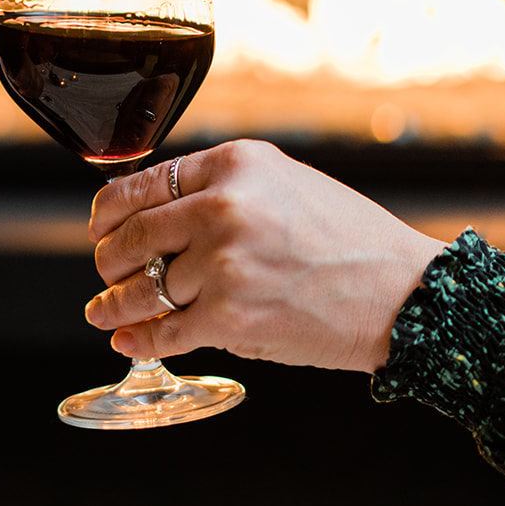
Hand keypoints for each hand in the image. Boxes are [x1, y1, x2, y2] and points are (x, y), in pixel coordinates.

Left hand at [83, 139, 443, 372]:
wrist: (404, 293)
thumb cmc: (350, 239)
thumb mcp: (284, 181)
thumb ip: (222, 186)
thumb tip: (157, 210)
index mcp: (235, 164)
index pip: (142, 185)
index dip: (108, 212)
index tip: (100, 226)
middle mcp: (223, 208)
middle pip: (132, 236)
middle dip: (107, 259)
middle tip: (105, 270)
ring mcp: (224, 264)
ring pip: (142, 288)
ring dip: (114, 304)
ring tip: (103, 310)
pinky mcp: (230, 318)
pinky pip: (165, 331)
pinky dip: (140, 340)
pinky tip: (128, 341)